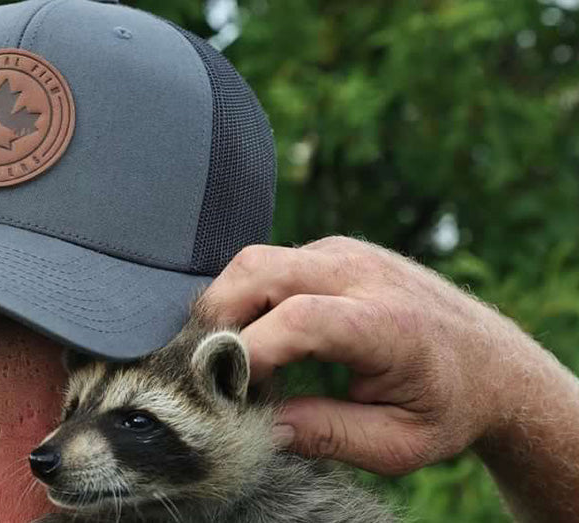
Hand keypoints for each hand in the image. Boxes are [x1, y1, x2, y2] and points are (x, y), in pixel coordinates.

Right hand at [203, 236, 544, 475]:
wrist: (494, 364)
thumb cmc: (449, 407)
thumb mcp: (398, 445)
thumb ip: (328, 435)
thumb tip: (260, 427)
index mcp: (389, 325)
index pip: (299, 320)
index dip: (249, 354)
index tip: (228, 393)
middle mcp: (364, 274)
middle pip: (260, 271)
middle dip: (216, 319)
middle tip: (205, 368)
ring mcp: (347, 253)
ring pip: (255, 260)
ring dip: (227, 305)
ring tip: (231, 357)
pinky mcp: (334, 249)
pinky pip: (270, 261)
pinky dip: (248, 296)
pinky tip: (259, 336)